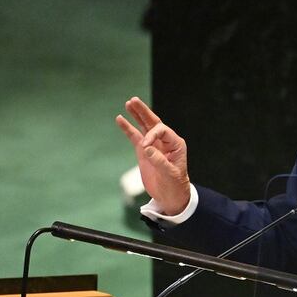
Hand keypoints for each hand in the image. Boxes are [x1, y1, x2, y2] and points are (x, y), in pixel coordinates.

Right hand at [115, 97, 190, 214]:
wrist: (171, 196)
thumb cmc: (175, 185)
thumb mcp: (170, 174)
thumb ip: (159, 161)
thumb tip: (146, 147)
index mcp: (176, 144)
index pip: (161, 130)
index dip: (152, 135)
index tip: (144, 147)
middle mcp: (165, 141)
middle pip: (153, 122)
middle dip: (144, 111)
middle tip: (133, 100)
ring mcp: (153, 145)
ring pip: (144, 126)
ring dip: (136, 115)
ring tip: (129, 103)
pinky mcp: (144, 151)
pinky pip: (135, 136)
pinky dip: (128, 128)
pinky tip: (120, 119)